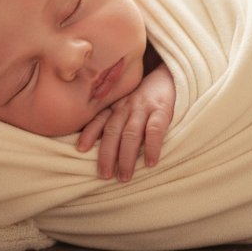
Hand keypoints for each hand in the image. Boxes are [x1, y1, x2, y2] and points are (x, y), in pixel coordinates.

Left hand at [76, 63, 174, 181]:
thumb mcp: (126, 100)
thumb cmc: (147, 94)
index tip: (80, 149)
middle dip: (107, 155)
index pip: (99, 119)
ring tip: (125, 176)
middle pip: (112, 131)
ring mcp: (144, 107)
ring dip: (126, 157)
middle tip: (105, 176)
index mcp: (117, 105)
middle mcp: (127, 106)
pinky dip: (152, 147)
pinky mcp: (163, 109)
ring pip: (131, 133)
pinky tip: (151, 162)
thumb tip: (96, 143)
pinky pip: (155, 130)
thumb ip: (115, 116)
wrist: (171, 74)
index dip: (89, 134)